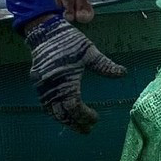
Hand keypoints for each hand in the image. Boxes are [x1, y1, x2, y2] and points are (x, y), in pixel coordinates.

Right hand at [24, 13, 125, 132]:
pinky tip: (63, 113)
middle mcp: (52, 87)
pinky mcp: (37, 83)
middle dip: (75, 123)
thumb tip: (123, 73)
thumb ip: (105, 66)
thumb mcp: (90, 52)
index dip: (85, 116)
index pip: (75, 107)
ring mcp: (42, 87)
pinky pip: (45, 103)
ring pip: (52, 111)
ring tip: (76, 125)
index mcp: (66, 81)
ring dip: (64, 120)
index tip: (95, 119)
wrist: (44, 30)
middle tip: (87, 130)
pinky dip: (54, 111)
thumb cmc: (69, 41)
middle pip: (62, 113)